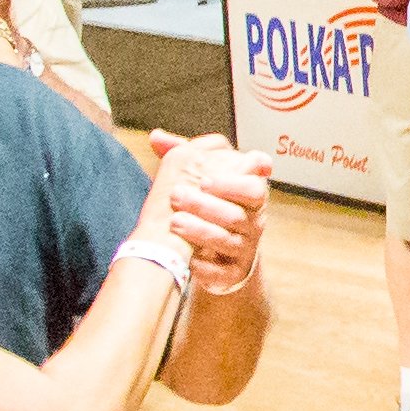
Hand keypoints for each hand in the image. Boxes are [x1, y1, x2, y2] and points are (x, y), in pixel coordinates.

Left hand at [154, 140, 267, 294]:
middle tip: (176, 196)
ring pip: (229, 242)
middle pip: (238, 214)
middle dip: (207, 205)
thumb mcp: (204, 182)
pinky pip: (223, 272)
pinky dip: (205, 266)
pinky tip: (187, 258)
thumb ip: (185, 157)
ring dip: (201, 232)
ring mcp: (245, 249)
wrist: (222, 254)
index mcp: (251, 198)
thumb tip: (155, 137)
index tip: (204, 180)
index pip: (253, 188)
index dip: (231, 184)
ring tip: (175, 223)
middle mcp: (253, 223)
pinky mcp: (234, 273)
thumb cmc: (212, 208)